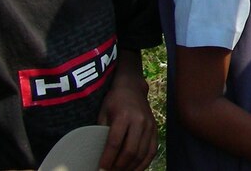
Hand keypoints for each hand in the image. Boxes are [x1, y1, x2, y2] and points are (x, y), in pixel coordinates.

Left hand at [97, 53, 157, 170]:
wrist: (132, 88)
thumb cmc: (114, 100)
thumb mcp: (103, 113)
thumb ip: (101, 132)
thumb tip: (95, 154)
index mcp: (124, 116)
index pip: (115, 143)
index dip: (107, 159)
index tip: (100, 169)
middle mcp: (139, 121)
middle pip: (130, 151)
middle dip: (118, 167)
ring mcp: (150, 125)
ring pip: (142, 154)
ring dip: (130, 168)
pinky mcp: (155, 129)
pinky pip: (152, 151)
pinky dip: (144, 164)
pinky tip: (135, 170)